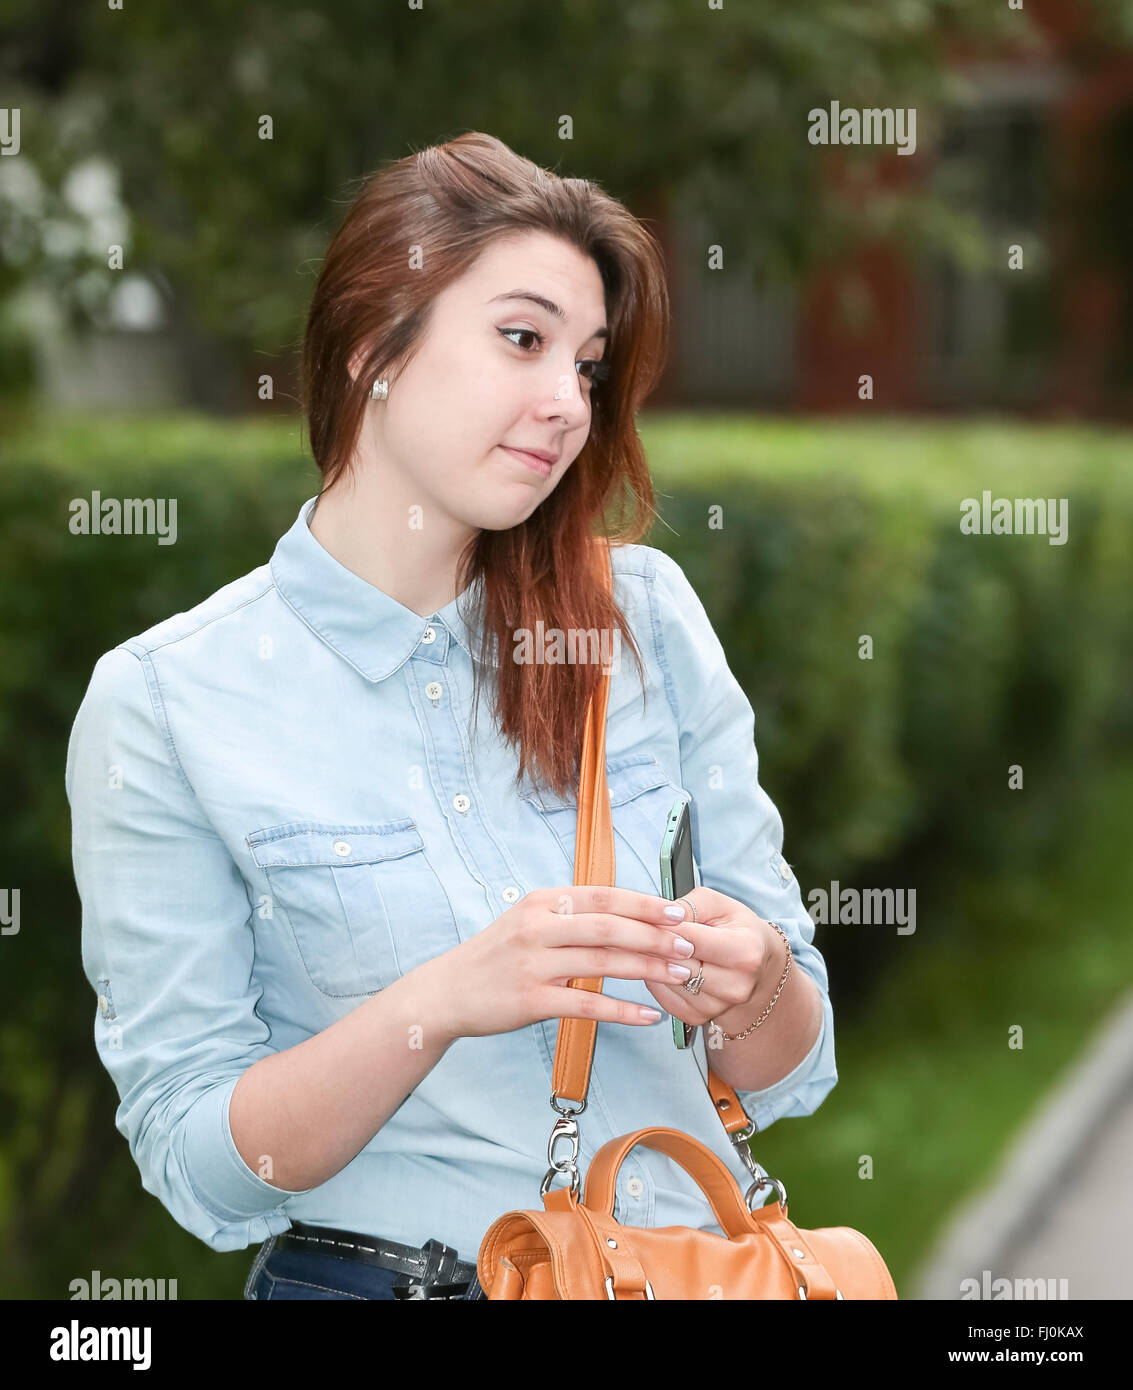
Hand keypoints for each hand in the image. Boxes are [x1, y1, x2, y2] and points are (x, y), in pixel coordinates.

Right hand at [427, 885, 705, 1040]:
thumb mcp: (527, 921)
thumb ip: (568, 915)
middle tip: (690, 945)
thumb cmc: (495, 957)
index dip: (645, 904)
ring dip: (647, 969)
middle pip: (610, 927)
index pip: (604, 897)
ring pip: (603, 963)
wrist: (446, 992)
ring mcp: (534, 964)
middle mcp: (538, 927)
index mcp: (542, 902)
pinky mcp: (530, 1000)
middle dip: (655, 936)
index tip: (679, 912)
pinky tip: (648, 1016)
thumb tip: (623, 912)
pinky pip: (587, 1006)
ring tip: (680, 976)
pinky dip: (622, 1011)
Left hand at [643, 887, 784, 1033]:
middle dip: (653, 943)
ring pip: (665, 980)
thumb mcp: (721, 906)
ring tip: (648, 944)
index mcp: (745, 952)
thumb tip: (659, 915)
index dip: (663, 925)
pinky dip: (655, 979)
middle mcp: (735, 985)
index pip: (691, 938)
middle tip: (637, 928)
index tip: (645, 914)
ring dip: (651, 962)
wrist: (758, 970)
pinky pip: (662, 996)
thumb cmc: (738, 931)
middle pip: (676, 962)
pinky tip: (658, 964)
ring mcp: (717, 1007)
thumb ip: (691, 905)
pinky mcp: (697, 1018)